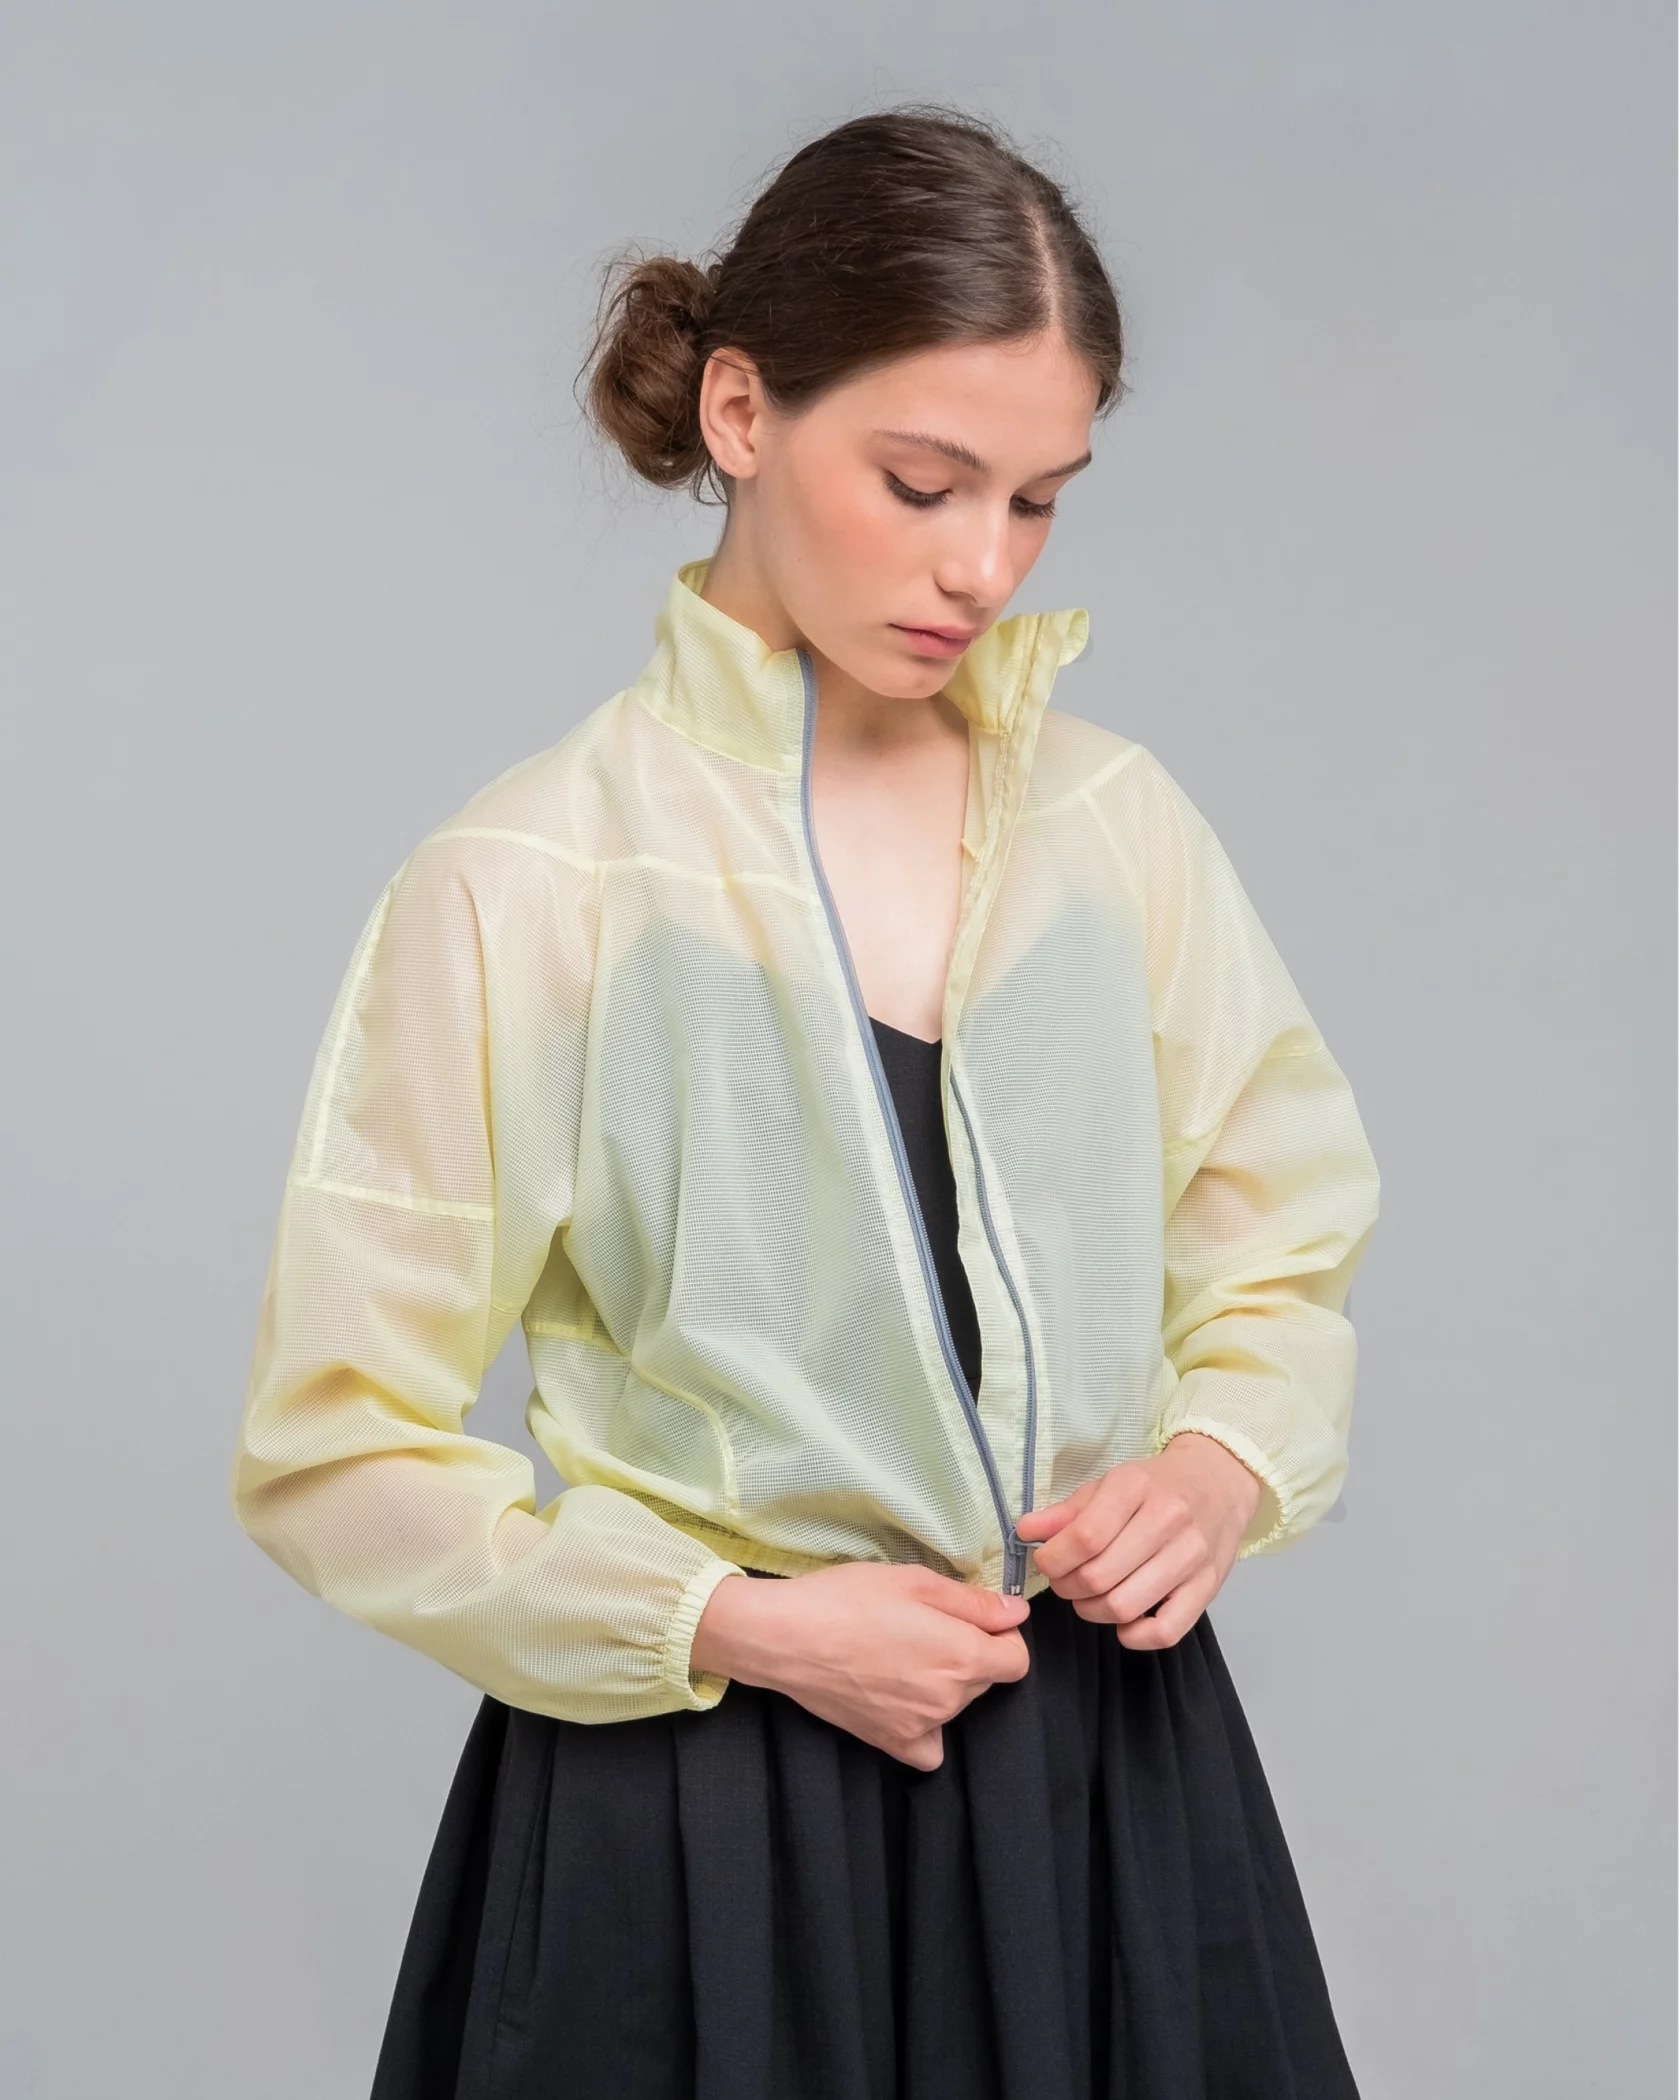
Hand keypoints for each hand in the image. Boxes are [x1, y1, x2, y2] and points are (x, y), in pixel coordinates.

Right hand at [689, 1560, 1030, 1770]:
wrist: (787, 1637)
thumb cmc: (849, 1599)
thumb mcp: (916, 1581)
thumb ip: (974, 1603)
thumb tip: (1017, 1616)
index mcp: (963, 1655)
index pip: (1017, 1659)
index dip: (1000, 1635)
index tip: (972, 1621)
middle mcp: (950, 1699)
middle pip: (985, 1679)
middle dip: (969, 1654)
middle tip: (924, 1629)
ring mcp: (921, 1727)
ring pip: (957, 1705)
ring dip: (944, 1684)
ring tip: (901, 1655)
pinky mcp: (892, 1743)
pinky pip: (930, 1749)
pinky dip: (926, 1729)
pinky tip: (905, 1703)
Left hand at [1013, 1431, 1263, 1648]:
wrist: (1219, 1481)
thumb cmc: (1156, 1485)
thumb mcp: (1107, 1484)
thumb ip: (1065, 1512)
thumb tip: (1025, 1532)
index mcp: (1135, 1487)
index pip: (1085, 1537)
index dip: (1054, 1560)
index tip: (1047, 1562)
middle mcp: (1168, 1520)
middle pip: (1100, 1576)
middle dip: (1068, 1587)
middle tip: (1066, 1581)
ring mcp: (1192, 1556)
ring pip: (1126, 1606)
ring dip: (1094, 1611)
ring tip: (1089, 1597)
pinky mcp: (1209, 1586)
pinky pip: (1167, 1630)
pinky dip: (1136, 1635)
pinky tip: (1124, 1620)